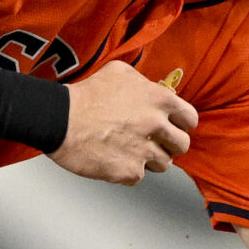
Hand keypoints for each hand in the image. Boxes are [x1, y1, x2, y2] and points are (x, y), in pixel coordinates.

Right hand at [53, 62, 195, 184]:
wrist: (58, 118)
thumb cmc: (85, 95)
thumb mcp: (119, 72)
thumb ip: (143, 83)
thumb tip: (152, 90)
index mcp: (159, 100)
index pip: (190, 119)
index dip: (182, 124)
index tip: (174, 127)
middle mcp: (156, 125)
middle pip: (182, 145)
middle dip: (170, 145)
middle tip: (154, 142)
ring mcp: (144, 151)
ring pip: (164, 164)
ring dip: (150, 159)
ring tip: (130, 150)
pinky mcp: (129, 171)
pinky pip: (139, 176)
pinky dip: (128, 171)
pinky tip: (114, 158)